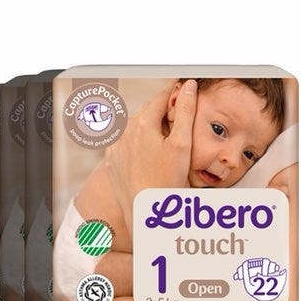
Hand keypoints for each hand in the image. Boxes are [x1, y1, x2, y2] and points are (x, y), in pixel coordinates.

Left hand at [105, 79, 197, 236]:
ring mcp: (116, 146)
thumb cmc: (165, 182)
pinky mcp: (111, 160)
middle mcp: (125, 131)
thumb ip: (186, 112)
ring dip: (147, 125)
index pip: (160, 98)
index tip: (182, 88)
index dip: (173, 92)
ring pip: (134, 126)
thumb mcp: (182, 144)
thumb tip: (189, 87)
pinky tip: (144, 150)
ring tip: (162, 134)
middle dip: (161, 110)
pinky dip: (134, 140)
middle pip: (147, 112)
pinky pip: (123, 142)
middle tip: (175, 113)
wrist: (144, 213)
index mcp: (143, 123)